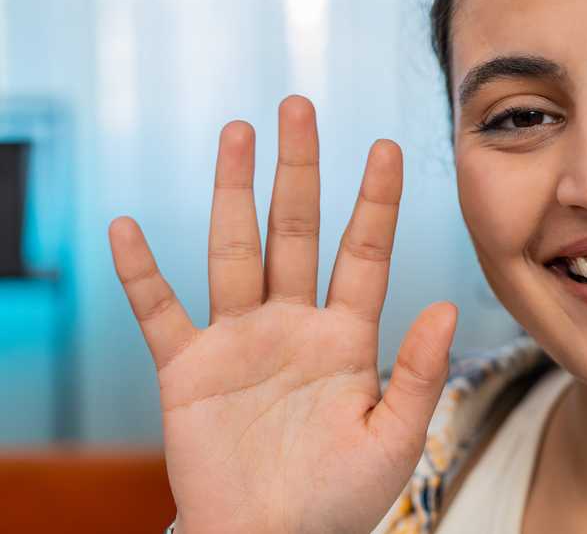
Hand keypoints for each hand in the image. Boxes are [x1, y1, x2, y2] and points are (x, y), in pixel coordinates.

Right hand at [108, 96, 456, 533]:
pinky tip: (128, 228)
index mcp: (346, 337)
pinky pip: (159, 312)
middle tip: (297, 106)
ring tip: (235, 132)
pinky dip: (141, 274)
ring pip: (234, 250)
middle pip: (296, 230)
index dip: (375, 200)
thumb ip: (418, 373)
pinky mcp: (187, 370)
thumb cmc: (338, 499)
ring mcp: (238, 340)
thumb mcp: (393, 439)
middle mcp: (293, 323)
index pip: (364, 252)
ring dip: (232, 193)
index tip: (386, 145)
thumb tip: (443, 305)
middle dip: (297, 169)